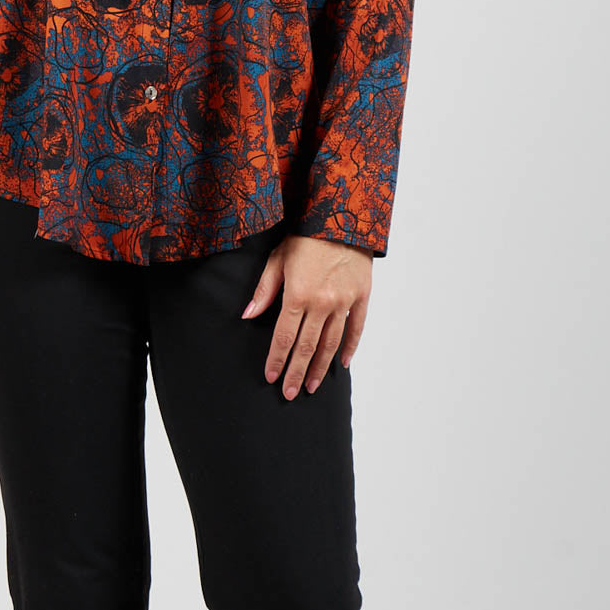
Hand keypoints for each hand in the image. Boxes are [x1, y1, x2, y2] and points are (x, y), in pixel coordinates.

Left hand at [241, 234, 372, 396]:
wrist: (342, 216)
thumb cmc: (305, 236)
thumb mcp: (278, 259)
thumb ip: (264, 290)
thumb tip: (248, 316)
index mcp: (298, 295)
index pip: (284, 337)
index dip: (277, 360)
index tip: (271, 377)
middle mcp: (322, 303)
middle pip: (306, 347)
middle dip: (296, 372)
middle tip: (290, 393)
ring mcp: (344, 302)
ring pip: (331, 343)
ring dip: (320, 367)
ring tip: (311, 385)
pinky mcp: (361, 297)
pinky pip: (356, 328)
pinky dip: (350, 348)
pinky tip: (343, 364)